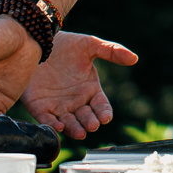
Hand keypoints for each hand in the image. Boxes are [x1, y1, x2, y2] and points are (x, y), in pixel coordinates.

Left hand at [20, 30, 139, 137]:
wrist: (39, 40)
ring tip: (79, 132)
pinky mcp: (40, 107)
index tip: (106, 117)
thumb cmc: (67, 44)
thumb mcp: (90, 44)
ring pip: (68, 123)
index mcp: (90, 90)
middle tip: (92, 125)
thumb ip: (111, 51)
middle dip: (89, 123)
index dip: (104, 112)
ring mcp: (58, 106)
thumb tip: (134, 58)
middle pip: (85, 118)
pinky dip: (52, 125)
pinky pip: (46, 120)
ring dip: (74, 129)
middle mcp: (75, 102)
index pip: (101, 106)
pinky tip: (58, 126)